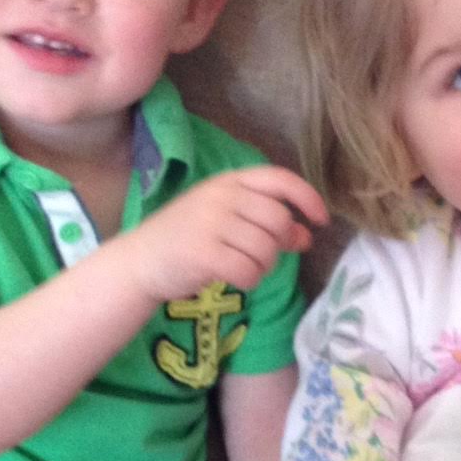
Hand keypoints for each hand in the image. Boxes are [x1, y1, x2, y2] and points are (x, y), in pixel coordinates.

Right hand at [122, 166, 327, 301]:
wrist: (140, 262)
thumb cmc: (187, 239)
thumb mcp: (227, 221)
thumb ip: (267, 223)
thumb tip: (306, 234)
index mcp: (228, 181)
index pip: (280, 179)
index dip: (307, 198)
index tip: (320, 220)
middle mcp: (220, 196)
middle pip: (279, 220)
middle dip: (279, 245)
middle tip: (260, 256)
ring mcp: (211, 223)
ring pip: (267, 249)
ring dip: (263, 266)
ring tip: (241, 267)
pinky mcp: (204, 253)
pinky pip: (250, 271)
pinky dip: (250, 280)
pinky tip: (234, 278)